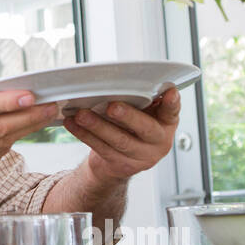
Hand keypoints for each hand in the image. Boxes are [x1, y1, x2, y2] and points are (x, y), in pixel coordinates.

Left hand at [63, 87, 180, 183]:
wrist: (122, 161)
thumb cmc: (133, 128)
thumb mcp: (145, 114)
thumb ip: (143, 101)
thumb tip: (124, 79)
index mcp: (166, 124)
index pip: (172, 112)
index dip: (172, 103)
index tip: (170, 92)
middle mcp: (158, 142)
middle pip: (144, 129)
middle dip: (127, 116)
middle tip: (112, 106)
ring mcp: (140, 156)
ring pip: (118, 140)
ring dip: (97, 126)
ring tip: (81, 114)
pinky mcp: (121, 165)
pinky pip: (100, 148)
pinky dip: (84, 134)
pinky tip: (72, 123)